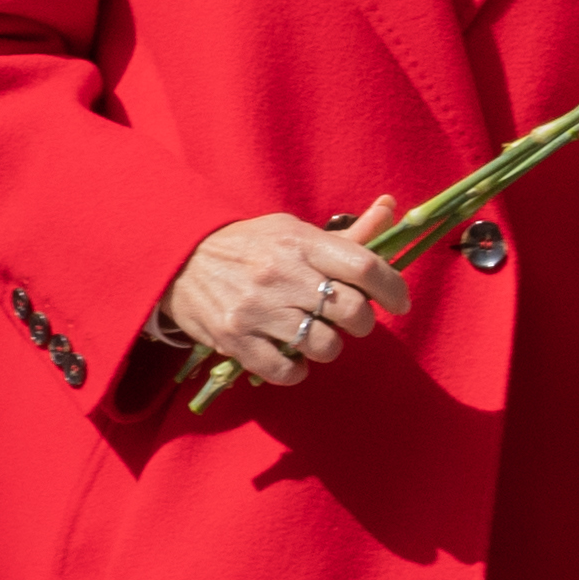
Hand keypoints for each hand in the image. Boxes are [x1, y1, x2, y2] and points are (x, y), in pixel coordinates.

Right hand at [169, 201, 412, 391]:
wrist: (178, 259)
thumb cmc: (248, 246)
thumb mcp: (293, 231)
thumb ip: (346, 235)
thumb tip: (391, 208)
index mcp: (299, 242)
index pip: (364, 265)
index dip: (393, 288)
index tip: (400, 302)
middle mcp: (280, 273)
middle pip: (351, 312)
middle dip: (361, 322)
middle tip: (350, 319)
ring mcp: (257, 309)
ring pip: (324, 345)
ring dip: (329, 347)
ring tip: (316, 336)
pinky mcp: (235, 340)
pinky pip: (287, 370)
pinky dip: (297, 370)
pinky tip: (292, 356)